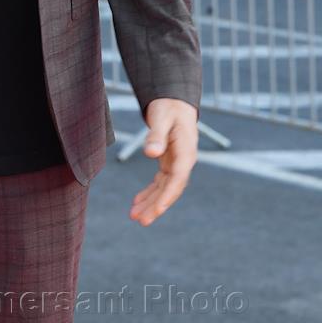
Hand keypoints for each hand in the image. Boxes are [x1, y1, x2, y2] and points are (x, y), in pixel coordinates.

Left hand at [129, 99, 197, 225]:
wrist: (174, 101)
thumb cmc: (168, 107)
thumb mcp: (161, 118)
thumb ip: (156, 135)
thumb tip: (152, 153)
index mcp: (186, 152)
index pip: (178, 179)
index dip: (168, 196)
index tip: (158, 210)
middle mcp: (183, 162)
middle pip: (171, 189)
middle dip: (157, 206)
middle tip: (141, 221)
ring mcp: (176, 164)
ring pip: (164, 189)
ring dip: (151, 203)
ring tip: (135, 216)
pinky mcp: (168, 163)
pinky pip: (160, 183)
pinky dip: (149, 192)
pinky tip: (137, 202)